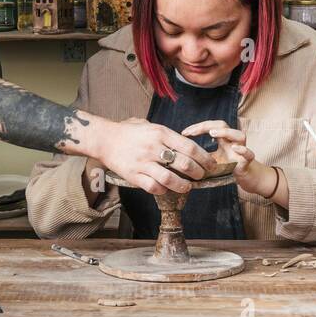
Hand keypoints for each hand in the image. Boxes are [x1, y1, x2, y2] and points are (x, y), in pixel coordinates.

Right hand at [91, 117, 215, 195]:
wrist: (105, 139)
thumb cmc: (129, 132)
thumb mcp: (150, 126)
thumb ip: (167, 135)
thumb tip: (188, 146)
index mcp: (160, 133)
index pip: (189, 147)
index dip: (203, 158)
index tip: (210, 164)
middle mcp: (153, 148)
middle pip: (184, 164)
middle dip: (197, 172)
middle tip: (201, 175)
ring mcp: (143, 162)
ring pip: (170, 179)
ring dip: (183, 185)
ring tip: (188, 186)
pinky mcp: (134, 175)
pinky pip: (154, 187)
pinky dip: (164, 190)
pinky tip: (167, 189)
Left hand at [182, 121, 272, 195]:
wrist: (247, 178)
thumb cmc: (229, 167)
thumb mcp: (212, 161)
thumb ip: (201, 157)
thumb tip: (182, 159)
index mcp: (223, 139)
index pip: (211, 126)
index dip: (198, 127)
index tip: (184, 133)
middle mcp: (232, 141)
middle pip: (223, 125)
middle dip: (207, 125)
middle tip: (192, 132)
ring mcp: (241, 150)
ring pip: (239, 135)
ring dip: (226, 132)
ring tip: (212, 134)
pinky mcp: (247, 162)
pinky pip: (249, 154)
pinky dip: (243, 150)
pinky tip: (235, 148)